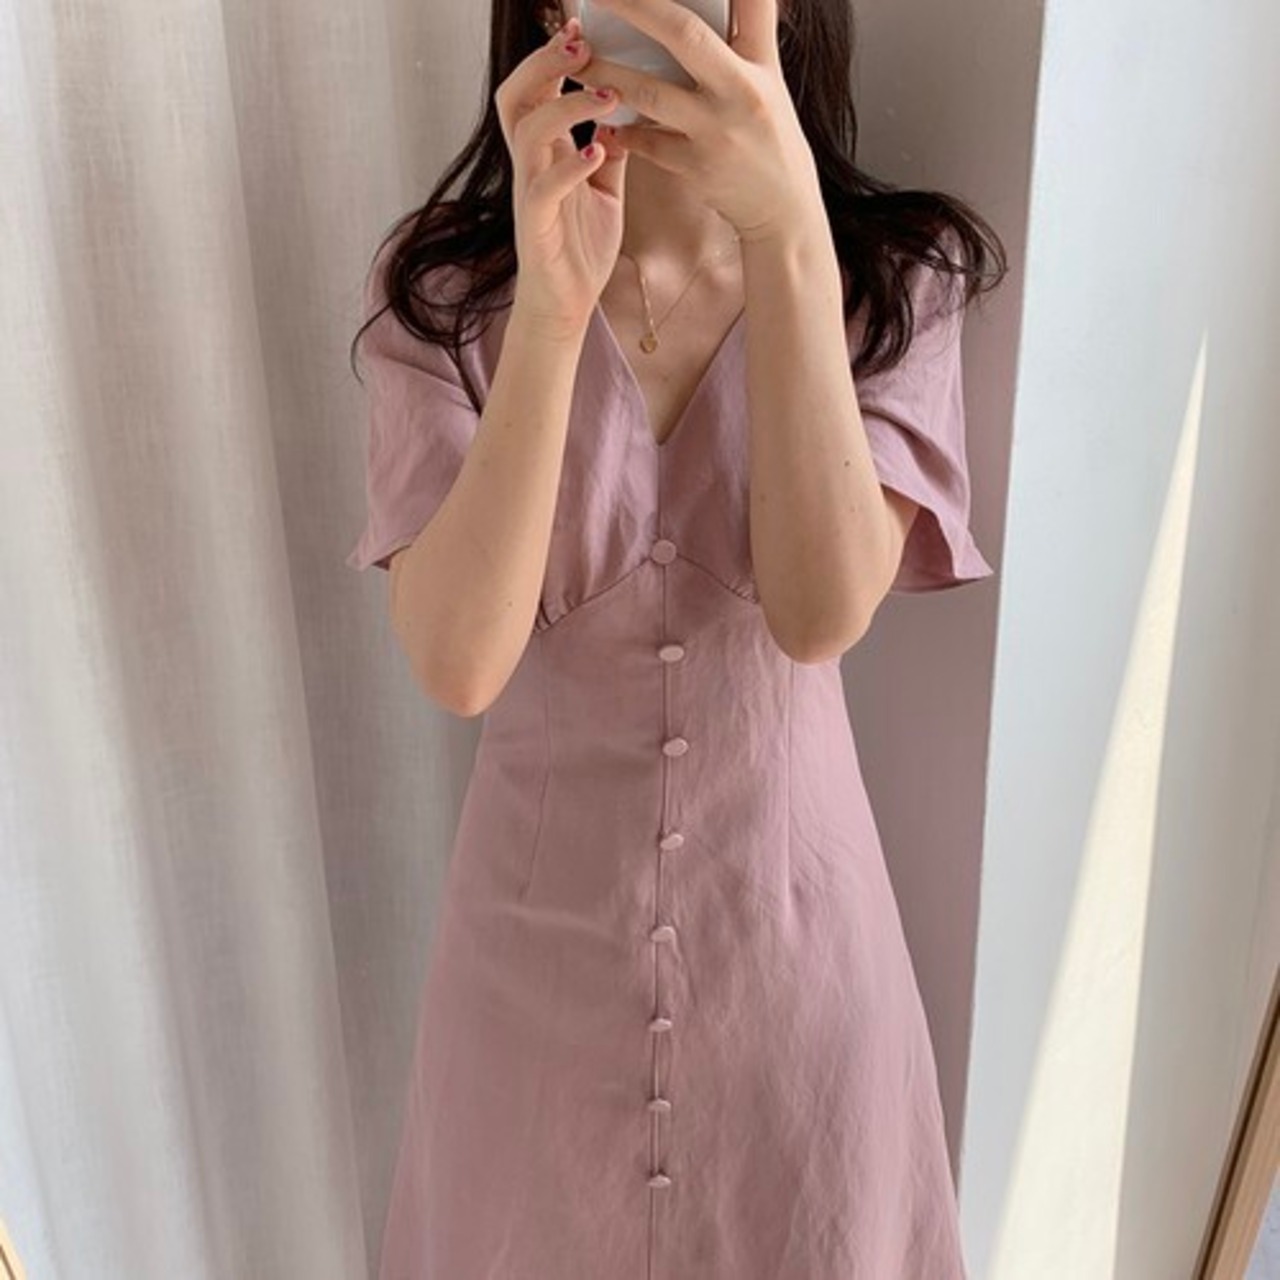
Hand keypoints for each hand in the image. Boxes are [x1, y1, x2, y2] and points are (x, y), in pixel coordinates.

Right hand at [494, 16, 632, 328]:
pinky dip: (570, 164)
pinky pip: (543, 186)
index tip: (583, 26)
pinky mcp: (535, 225)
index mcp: (546, 153)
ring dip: (566, 105)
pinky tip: (599, 151)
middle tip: (581, 40)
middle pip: (516, 94)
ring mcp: (529, 193)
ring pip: (528, 131)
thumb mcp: (605, 188)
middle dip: (544, 61)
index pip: (536, 88)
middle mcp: (530, 165)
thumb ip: (613, 149)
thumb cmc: (581, 247)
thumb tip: (634, 110)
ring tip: (607, 94)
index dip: (553, 54)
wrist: (568, 306)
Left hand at [573, 0, 822, 243]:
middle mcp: (742, 91)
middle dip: (637, 6)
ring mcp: (717, 131)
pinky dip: (623, 130)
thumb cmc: (772, 138)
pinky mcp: (697, 168)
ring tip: (578, 60)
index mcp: (762, 63)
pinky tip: (604, 121)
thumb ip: (750, 34)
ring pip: (650, 93)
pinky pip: (647, 142)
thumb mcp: (771, 81)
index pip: (751, 2)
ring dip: (606, 74)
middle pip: (684, 35)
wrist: (784, 212)